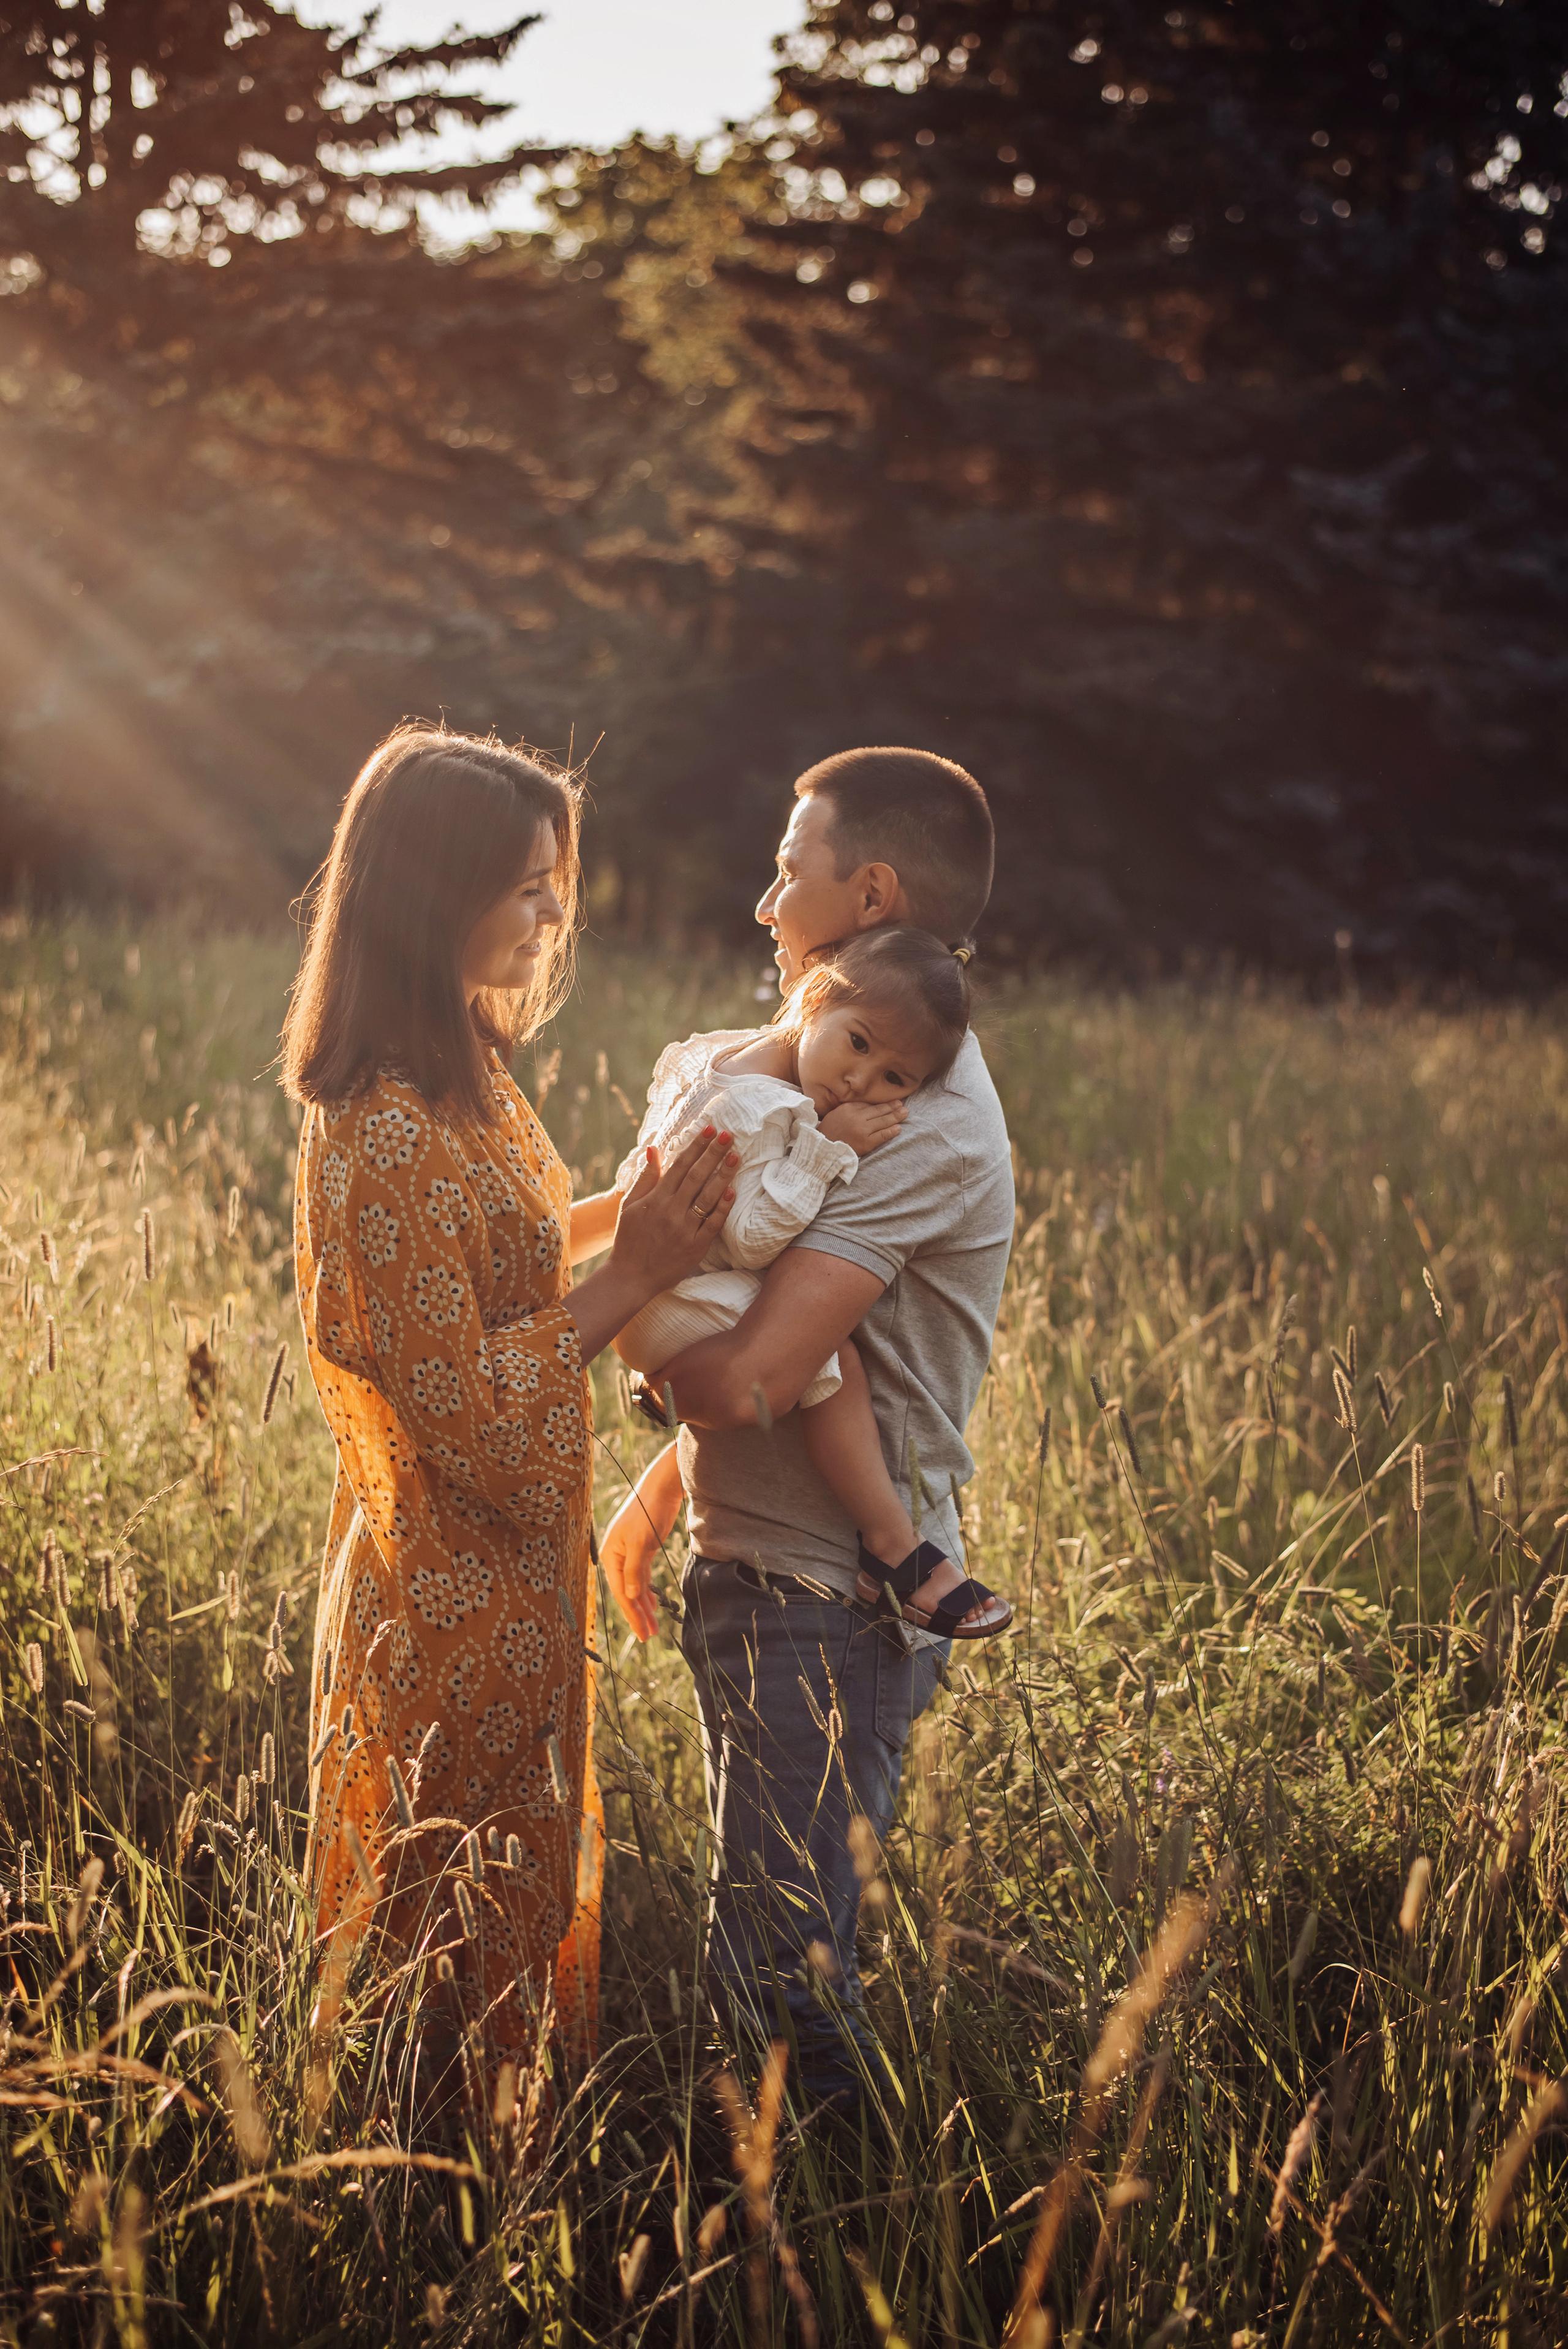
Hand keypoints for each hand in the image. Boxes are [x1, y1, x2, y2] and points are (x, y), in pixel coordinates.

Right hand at [600, 1444, 683, 1641]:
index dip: (631, 1614)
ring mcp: (629, 1554)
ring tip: (653, 1628)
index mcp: (610, 1555)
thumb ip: (634, 1570)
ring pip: (636, 1587)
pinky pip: (642, 1577)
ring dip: (645, 1606)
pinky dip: (648, 1591)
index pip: (620, 1592)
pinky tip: (654, 1605)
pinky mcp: (642, 1550)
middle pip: (627, 1593)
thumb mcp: (641, 1542)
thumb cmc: (648, 1511)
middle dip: (638, 1615)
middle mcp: (617, 1557)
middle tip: (648, 1636)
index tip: (642, 1633)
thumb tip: (628, 1597)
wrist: (662, 1488)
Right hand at [611, 1127, 737, 1291]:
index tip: (709, 1129)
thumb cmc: (629, 1239)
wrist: (631, 1277)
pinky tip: (733, 1191)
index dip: (696, 1146)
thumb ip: (645, 1178)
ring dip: (723, 1175)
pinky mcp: (695, 1247)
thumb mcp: (630, 1206)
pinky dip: (723, 1208)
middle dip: (713, 1153)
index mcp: (656, 1199)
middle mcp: (671, 1211)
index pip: (680, 1166)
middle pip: (696, 1177)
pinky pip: (712, 1224)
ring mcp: (685, 1229)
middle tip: (728, 1135)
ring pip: (707, 1197)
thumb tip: (653, 1149)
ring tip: (735, 1155)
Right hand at [820, 1098, 906, 1156]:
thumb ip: (854, 1108)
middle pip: (879, 1112)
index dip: (884, 1104)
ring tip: (904, 1113)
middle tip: (903, 1105)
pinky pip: (882, 1136)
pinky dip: (891, 1131)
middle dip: (893, 1108)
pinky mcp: (866, 1143)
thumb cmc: (830, 1130)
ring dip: (895, 1117)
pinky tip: (898, 1128)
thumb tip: (872, 1106)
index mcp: (850, 1108)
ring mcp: (862, 1130)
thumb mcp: (839, 1113)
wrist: (823, 1148)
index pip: (871, 1105)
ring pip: (882, 1122)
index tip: (894, 1102)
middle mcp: (857, 1118)